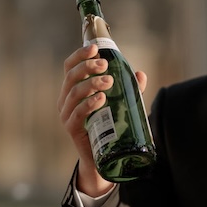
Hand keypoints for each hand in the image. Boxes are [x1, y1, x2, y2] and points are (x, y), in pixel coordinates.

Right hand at [57, 44, 147, 196]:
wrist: (102, 158)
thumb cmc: (108, 127)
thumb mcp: (119, 105)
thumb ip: (129, 90)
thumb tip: (140, 74)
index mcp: (73, 90)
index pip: (70, 67)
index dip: (80, 55)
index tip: (95, 48)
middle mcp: (65, 100)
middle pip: (71, 76)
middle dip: (88, 67)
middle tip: (106, 66)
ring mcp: (66, 114)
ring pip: (74, 93)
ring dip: (91, 84)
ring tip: (109, 81)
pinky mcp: (72, 128)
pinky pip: (78, 113)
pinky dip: (89, 104)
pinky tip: (101, 99)